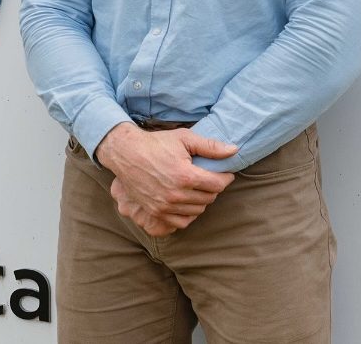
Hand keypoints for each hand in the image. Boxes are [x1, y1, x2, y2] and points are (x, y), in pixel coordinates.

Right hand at [95, 123, 237, 236]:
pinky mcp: (156, 212)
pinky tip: (188, 201)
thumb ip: (210, 146)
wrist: (126, 153)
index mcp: (185, 175)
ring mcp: (165, 205)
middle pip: (209, 198)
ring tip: (198, 188)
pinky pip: (182, 221)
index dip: (225, 178)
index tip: (225, 173)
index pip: (218, 184)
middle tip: (210, 178)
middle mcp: (176, 194)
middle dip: (213, 187)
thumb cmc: (156, 143)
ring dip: (202, 200)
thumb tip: (234, 150)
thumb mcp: (184, 138)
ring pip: (198, 210)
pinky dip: (189, 214)